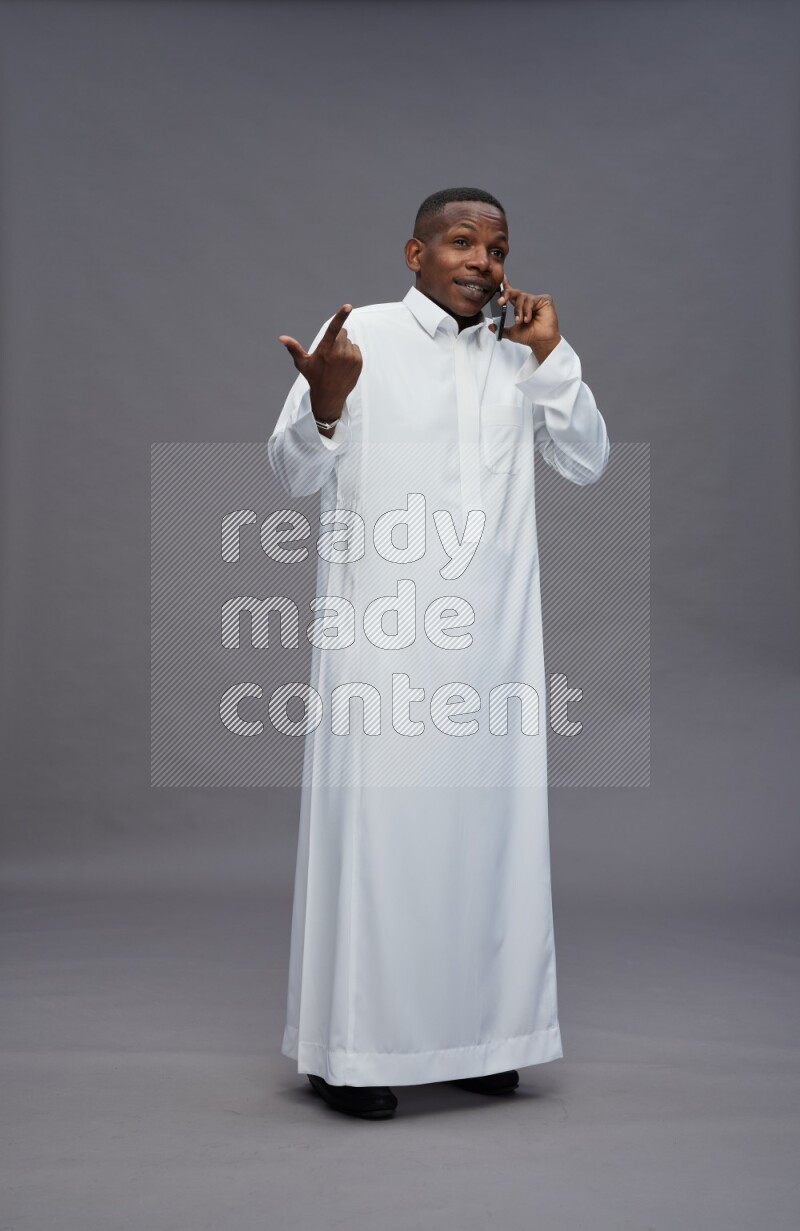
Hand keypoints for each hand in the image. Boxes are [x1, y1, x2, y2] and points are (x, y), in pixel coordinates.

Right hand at [279, 303, 362, 421]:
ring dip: (344, 347)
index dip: (341, 315)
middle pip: (343, 332)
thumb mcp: (302, 363)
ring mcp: (350, 357)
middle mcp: (339, 352)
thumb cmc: (314, 378)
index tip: (348, 306)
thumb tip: (281, 338)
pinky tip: (344, 364)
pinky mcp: (358, 362)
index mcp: (326, 349)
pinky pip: (356, 348)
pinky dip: (351, 353)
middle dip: (337, 338)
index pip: (334, 328)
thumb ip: (293, 348)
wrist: (329, 397)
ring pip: (349, 341)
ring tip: (337, 361)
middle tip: (330, 352)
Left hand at [489, 276, 561, 361]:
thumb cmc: (530, 336)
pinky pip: (531, 300)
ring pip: (522, 297)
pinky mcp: (544, 300)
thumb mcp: (511, 333)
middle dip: (506, 295)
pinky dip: (527, 310)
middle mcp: (527, 301)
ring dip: (519, 310)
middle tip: (500, 302)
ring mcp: (535, 300)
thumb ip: (501, 329)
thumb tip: (491, 327)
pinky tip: (528, 318)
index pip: (510, 293)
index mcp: (519, 306)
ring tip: (520, 320)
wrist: (541, 341)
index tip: (500, 279)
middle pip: (514, 292)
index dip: (505, 285)